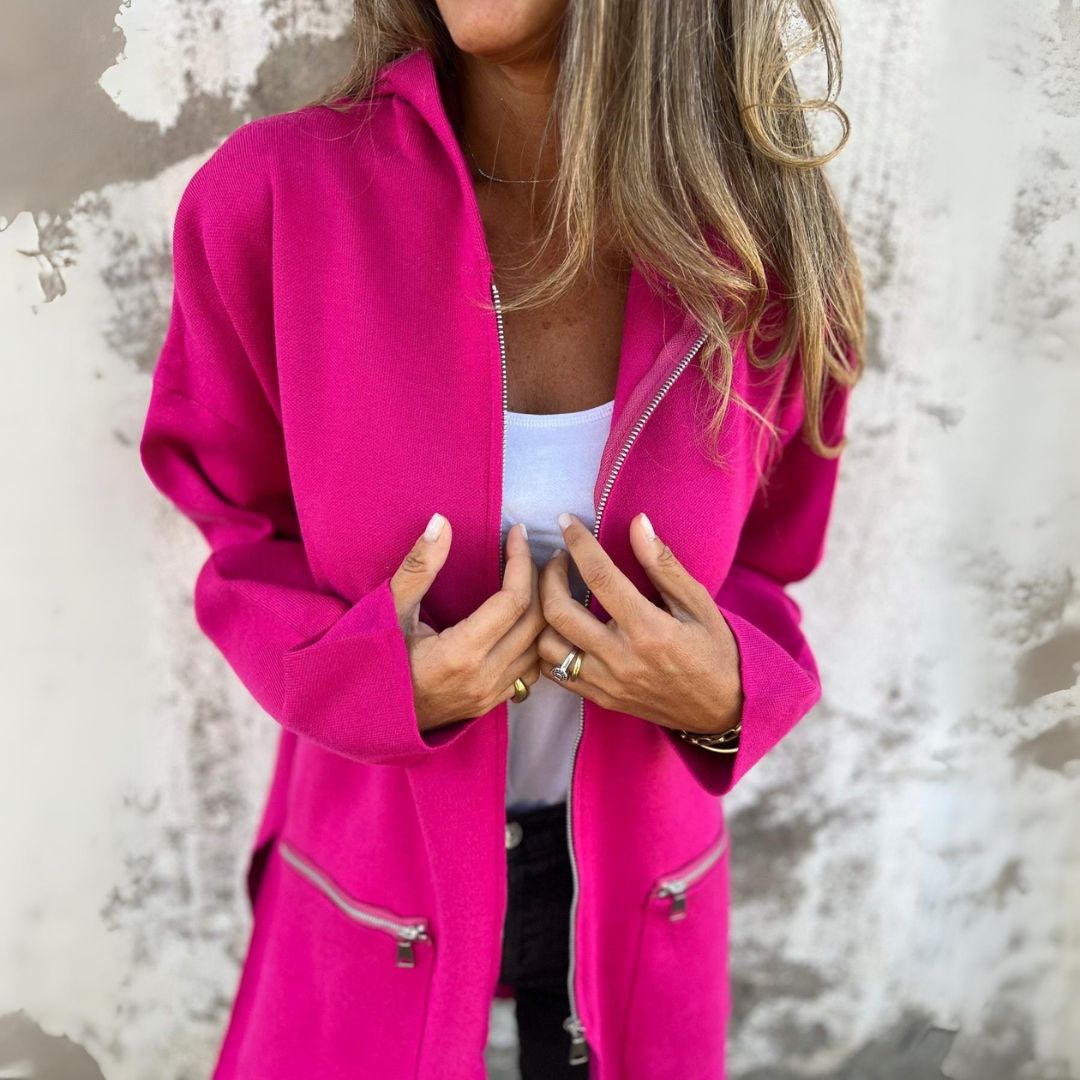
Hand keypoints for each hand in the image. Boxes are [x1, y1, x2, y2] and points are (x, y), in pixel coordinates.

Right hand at [390, 515, 545, 732]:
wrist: (370, 717)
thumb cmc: (375, 661)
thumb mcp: (390, 611)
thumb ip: (418, 567)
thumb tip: (441, 523)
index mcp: (460, 654)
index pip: (512, 600)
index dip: (520, 561)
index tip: (517, 533)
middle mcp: (483, 677)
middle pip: (536, 621)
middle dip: (544, 581)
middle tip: (543, 551)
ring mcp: (491, 694)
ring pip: (542, 648)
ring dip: (546, 611)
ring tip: (544, 579)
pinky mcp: (493, 703)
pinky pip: (534, 669)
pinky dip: (539, 639)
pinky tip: (532, 617)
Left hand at [536, 512, 743, 735]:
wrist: (723, 711)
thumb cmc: (716, 651)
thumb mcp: (699, 603)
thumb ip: (663, 564)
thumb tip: (638, 523)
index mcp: (649, 630)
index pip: (600, 576)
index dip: (578, 543)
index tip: (565, 521)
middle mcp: (622, 659)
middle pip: (559, 611)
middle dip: (549, 576)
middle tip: (559, 559)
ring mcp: (607, 683)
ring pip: (547, 646)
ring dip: (544, 613)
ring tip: (554, 592)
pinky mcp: (601, 699)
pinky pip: (555, 673)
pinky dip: (549, 646)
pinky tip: (560, 626)